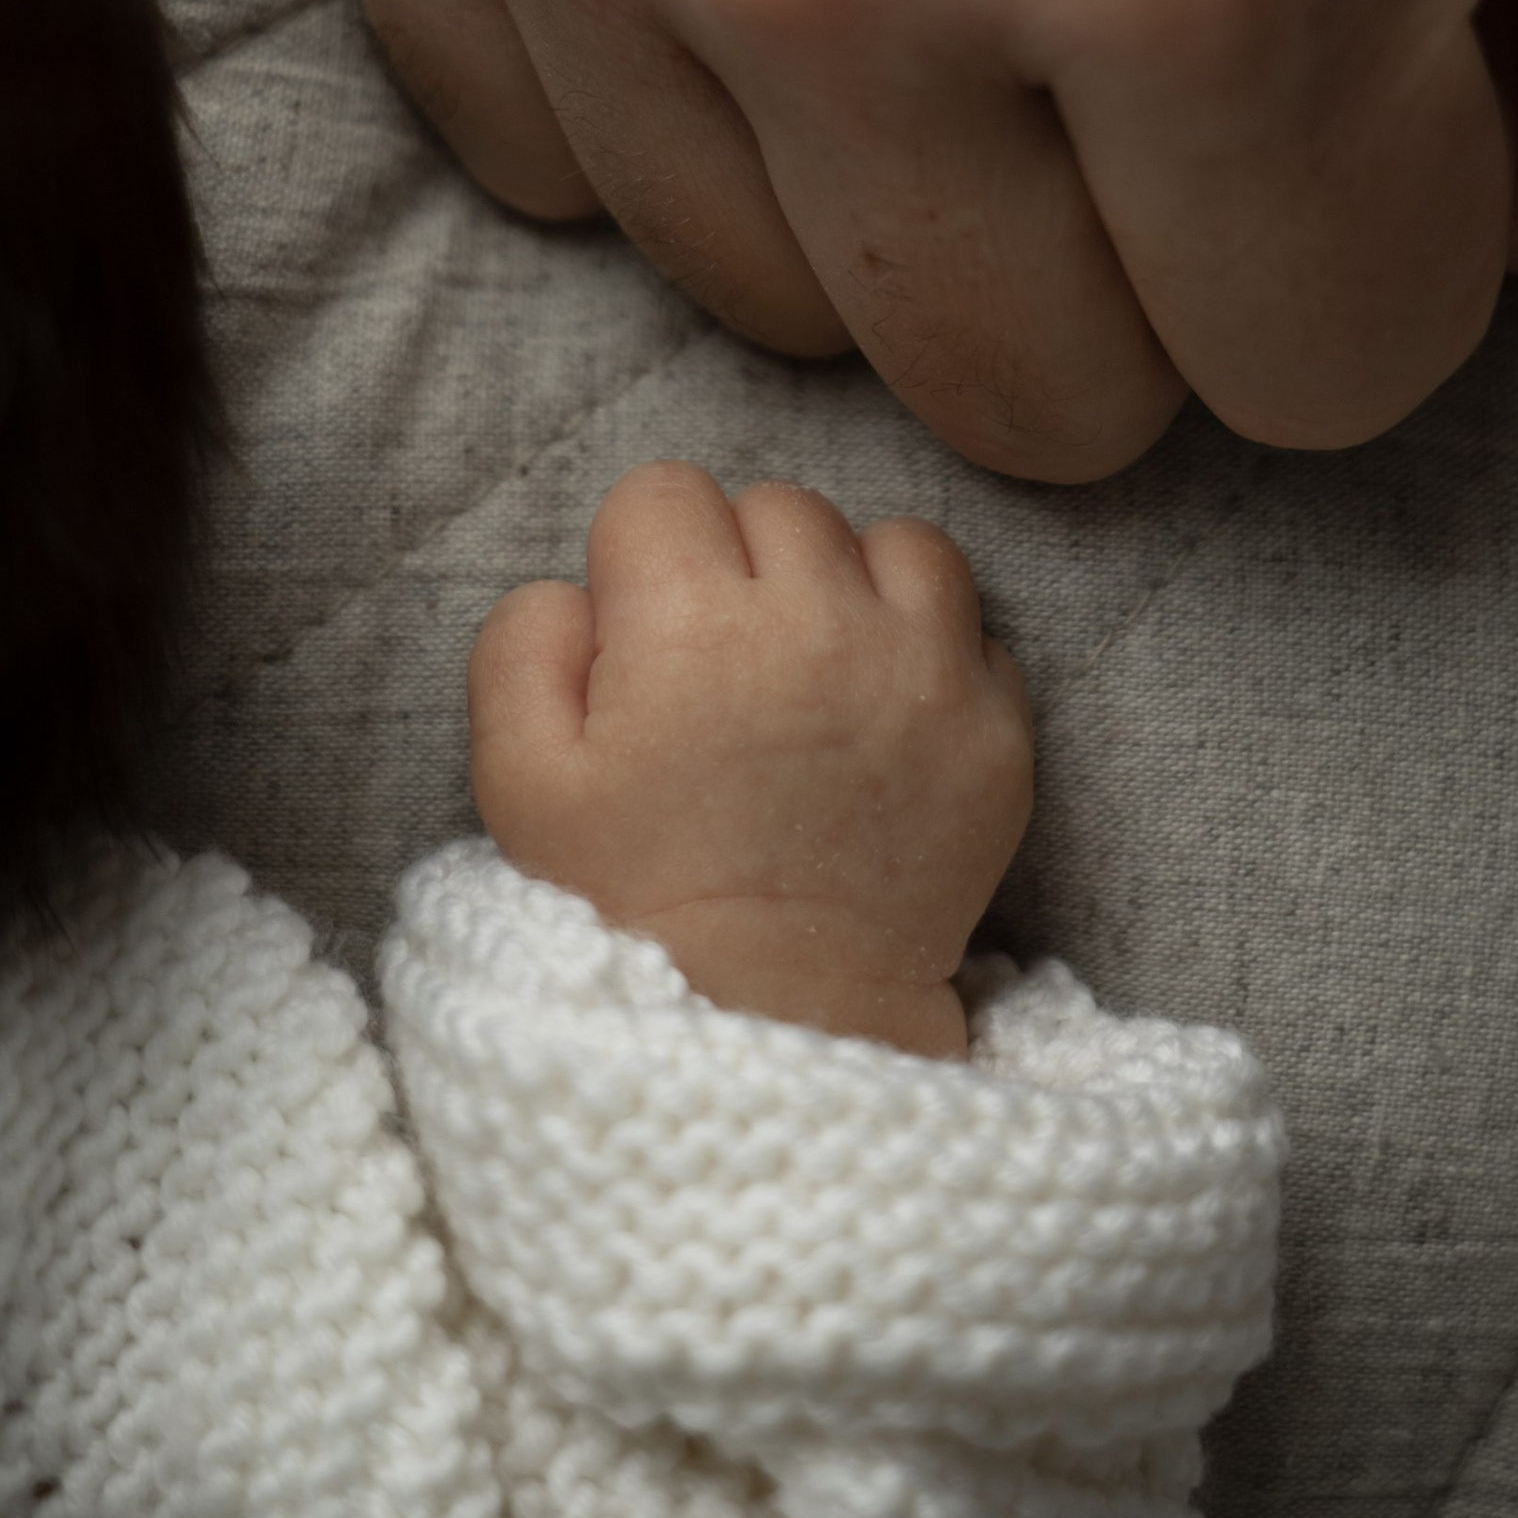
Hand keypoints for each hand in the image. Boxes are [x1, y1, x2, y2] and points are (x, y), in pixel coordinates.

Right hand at [468, 462, 1032, 1057]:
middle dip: (740, 567)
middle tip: (722, 671)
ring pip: (894, 543)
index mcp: (692, 625)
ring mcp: (927, 673)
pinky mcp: (999, 730)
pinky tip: (882, 723)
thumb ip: (523, 642)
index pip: (664, 492)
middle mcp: (823, 623)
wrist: (778, 1025)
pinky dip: (932, 656)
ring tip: (814, 672)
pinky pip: (974, 630)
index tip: (644, 636)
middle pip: (778, 507)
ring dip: (851, 586)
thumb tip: (584, 585)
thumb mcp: (518, 782)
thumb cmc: (632, 905)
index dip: (640, 559)